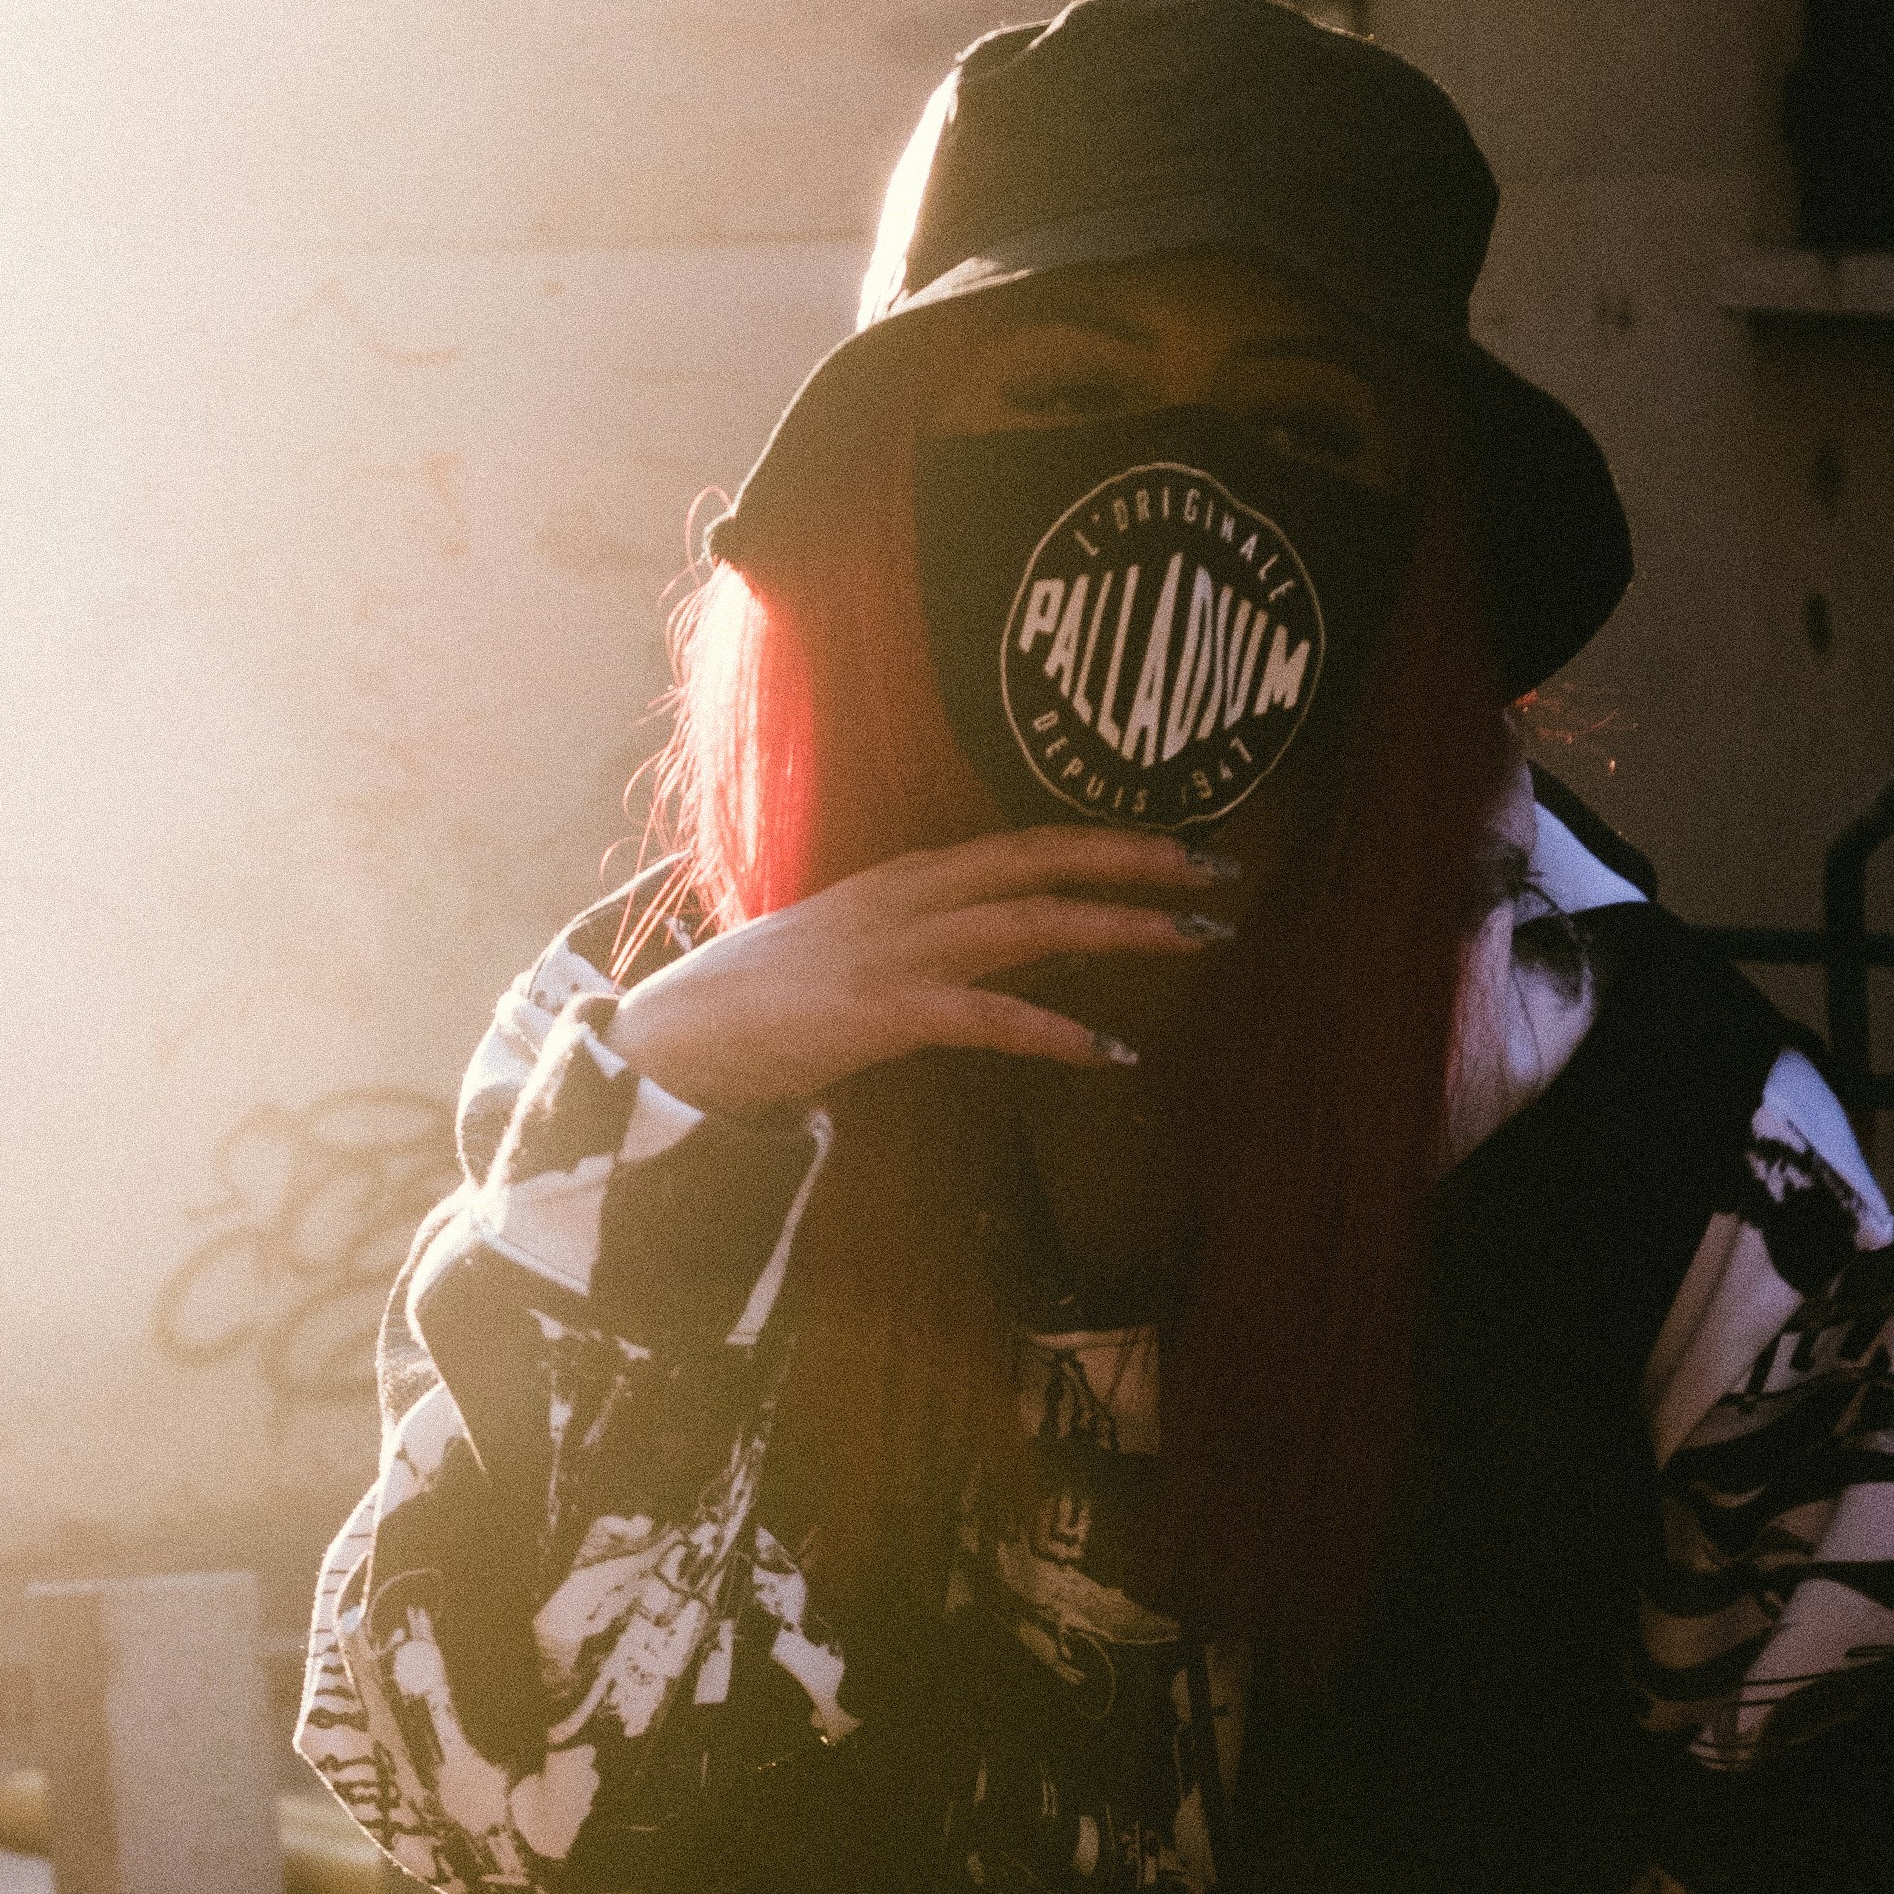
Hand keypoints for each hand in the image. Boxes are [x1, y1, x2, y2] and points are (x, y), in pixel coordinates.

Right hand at [609, 829, 1231, 1117]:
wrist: (672, 1039)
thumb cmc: (758, 1006)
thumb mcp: (851, 953)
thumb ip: (925, 945)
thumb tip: (1000, 958)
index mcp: (904, 880)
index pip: (1021, 844)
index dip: (1103, 841)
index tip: (1178, 847)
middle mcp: (907, 898)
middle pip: (1039, 861)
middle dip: (1135, 862)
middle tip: (1220, 870)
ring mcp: (893, 950)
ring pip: (1029, 924)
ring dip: (1119, 928)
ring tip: (1195, 938)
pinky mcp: (880, 1011)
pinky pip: (987, 1016)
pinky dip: (1055, 1032)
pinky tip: (1110, 1052)